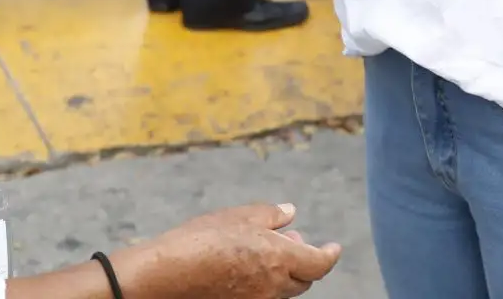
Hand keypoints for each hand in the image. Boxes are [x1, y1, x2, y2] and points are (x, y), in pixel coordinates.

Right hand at [136, 204, 341, 298]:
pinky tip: (251, 266)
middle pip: (304, 280)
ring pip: (284, 290)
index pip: (319, 264)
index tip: (333, 247)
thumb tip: (290, 213)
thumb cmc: (203, 239)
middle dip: (304, 262)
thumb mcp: (240, 216)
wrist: (169, 274)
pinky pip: (265, 297)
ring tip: (269, 252)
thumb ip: (271, 215)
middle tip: (293, 241)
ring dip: (286, 273)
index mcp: (280, 258)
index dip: (329, 255)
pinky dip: (267, 283)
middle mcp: (274, 286)